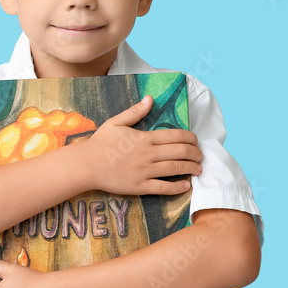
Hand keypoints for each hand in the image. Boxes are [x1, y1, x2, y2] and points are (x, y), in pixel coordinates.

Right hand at [78, 95, 201, 194]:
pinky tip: (186, 185)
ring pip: (176, 169)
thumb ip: (135, 111)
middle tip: (200, 155)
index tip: (195, 141)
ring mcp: (145, 171)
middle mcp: (148, 154)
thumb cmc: (100, 143)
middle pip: (180, 152)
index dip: (190, 138)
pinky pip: (164, 188)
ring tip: (198, 169)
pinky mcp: (140, 186)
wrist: (86, 165)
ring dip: (192, 169)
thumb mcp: (116, 122)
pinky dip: (178, 187)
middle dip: (195, 154)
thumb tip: (150, 98)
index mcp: (144, 138)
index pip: (175, 136)